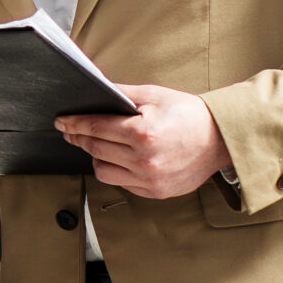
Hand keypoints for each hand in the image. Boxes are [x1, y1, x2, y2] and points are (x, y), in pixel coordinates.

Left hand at [57, 84, 232, 198]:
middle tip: (72, 131)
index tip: (61, 122)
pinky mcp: (155, 192)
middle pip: (95, 149)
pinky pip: (121, 183)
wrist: (220, 139)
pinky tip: (122, 158)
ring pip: (102, 170)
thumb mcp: (153, 95)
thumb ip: (121, 93)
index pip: (94, 128)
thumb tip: (94, 90)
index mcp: (142, 133)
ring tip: (103, 145)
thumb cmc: (188, 115)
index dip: (74, 124)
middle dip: (80, 138)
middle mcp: (144, 159)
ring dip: (97, 156)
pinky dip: (116, 170)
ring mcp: (150, 179)